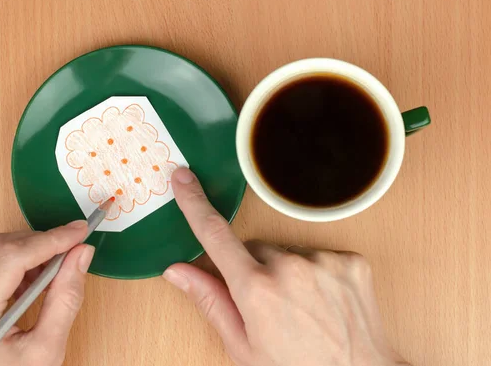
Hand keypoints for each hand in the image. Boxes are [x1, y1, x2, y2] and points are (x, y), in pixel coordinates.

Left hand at [0, 221, 94, 365]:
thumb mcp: (47, 350)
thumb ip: (66, 298)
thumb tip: (81, 253)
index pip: (10, 260)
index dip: (49, 240)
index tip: (78, 231)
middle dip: (37, 242)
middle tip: (70, 250)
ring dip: (21, 248)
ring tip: (48, 269)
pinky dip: (7, 258)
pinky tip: (28, 277)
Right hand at [164, 168, 409, 365]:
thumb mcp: (243, 347)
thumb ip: (209, 301)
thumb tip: (177, 271)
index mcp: (256, 290)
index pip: (215, 235)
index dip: (195, 204)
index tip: (184, 179)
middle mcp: (289, 267)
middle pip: (253, 248)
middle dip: (252, 268)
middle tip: (266, 303)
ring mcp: (323, 260)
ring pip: (286, 251)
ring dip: (285, 271)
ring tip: (299, 306)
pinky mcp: (348, 260)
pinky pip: (317, 254)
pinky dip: (314, 272)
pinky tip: (322, 300)